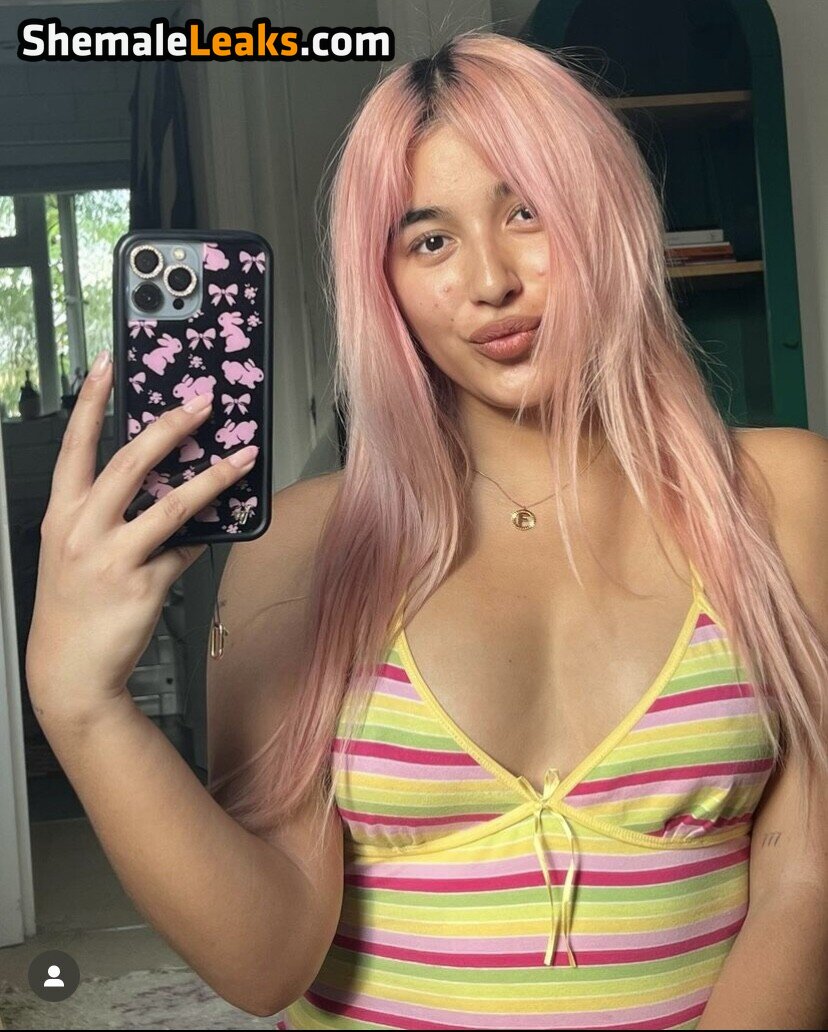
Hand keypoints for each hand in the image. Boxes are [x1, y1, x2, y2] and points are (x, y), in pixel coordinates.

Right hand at [26, 349, 258, 721]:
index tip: (105, 365)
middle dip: (171, 427)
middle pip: (130, 463)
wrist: (68, 671)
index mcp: (62, 515)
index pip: (74, 446)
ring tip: (242, 457)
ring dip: (214, 478)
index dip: (89, 403)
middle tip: (202, 403)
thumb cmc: (73, 605)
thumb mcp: (76, 552)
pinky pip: (185, 551)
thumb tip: (169, 487)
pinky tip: (215, 531)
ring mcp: (114, 558)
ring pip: (172, 505)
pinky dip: (203, 539)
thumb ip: (111, 516)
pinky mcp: (144, 584)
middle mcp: (83, 530)